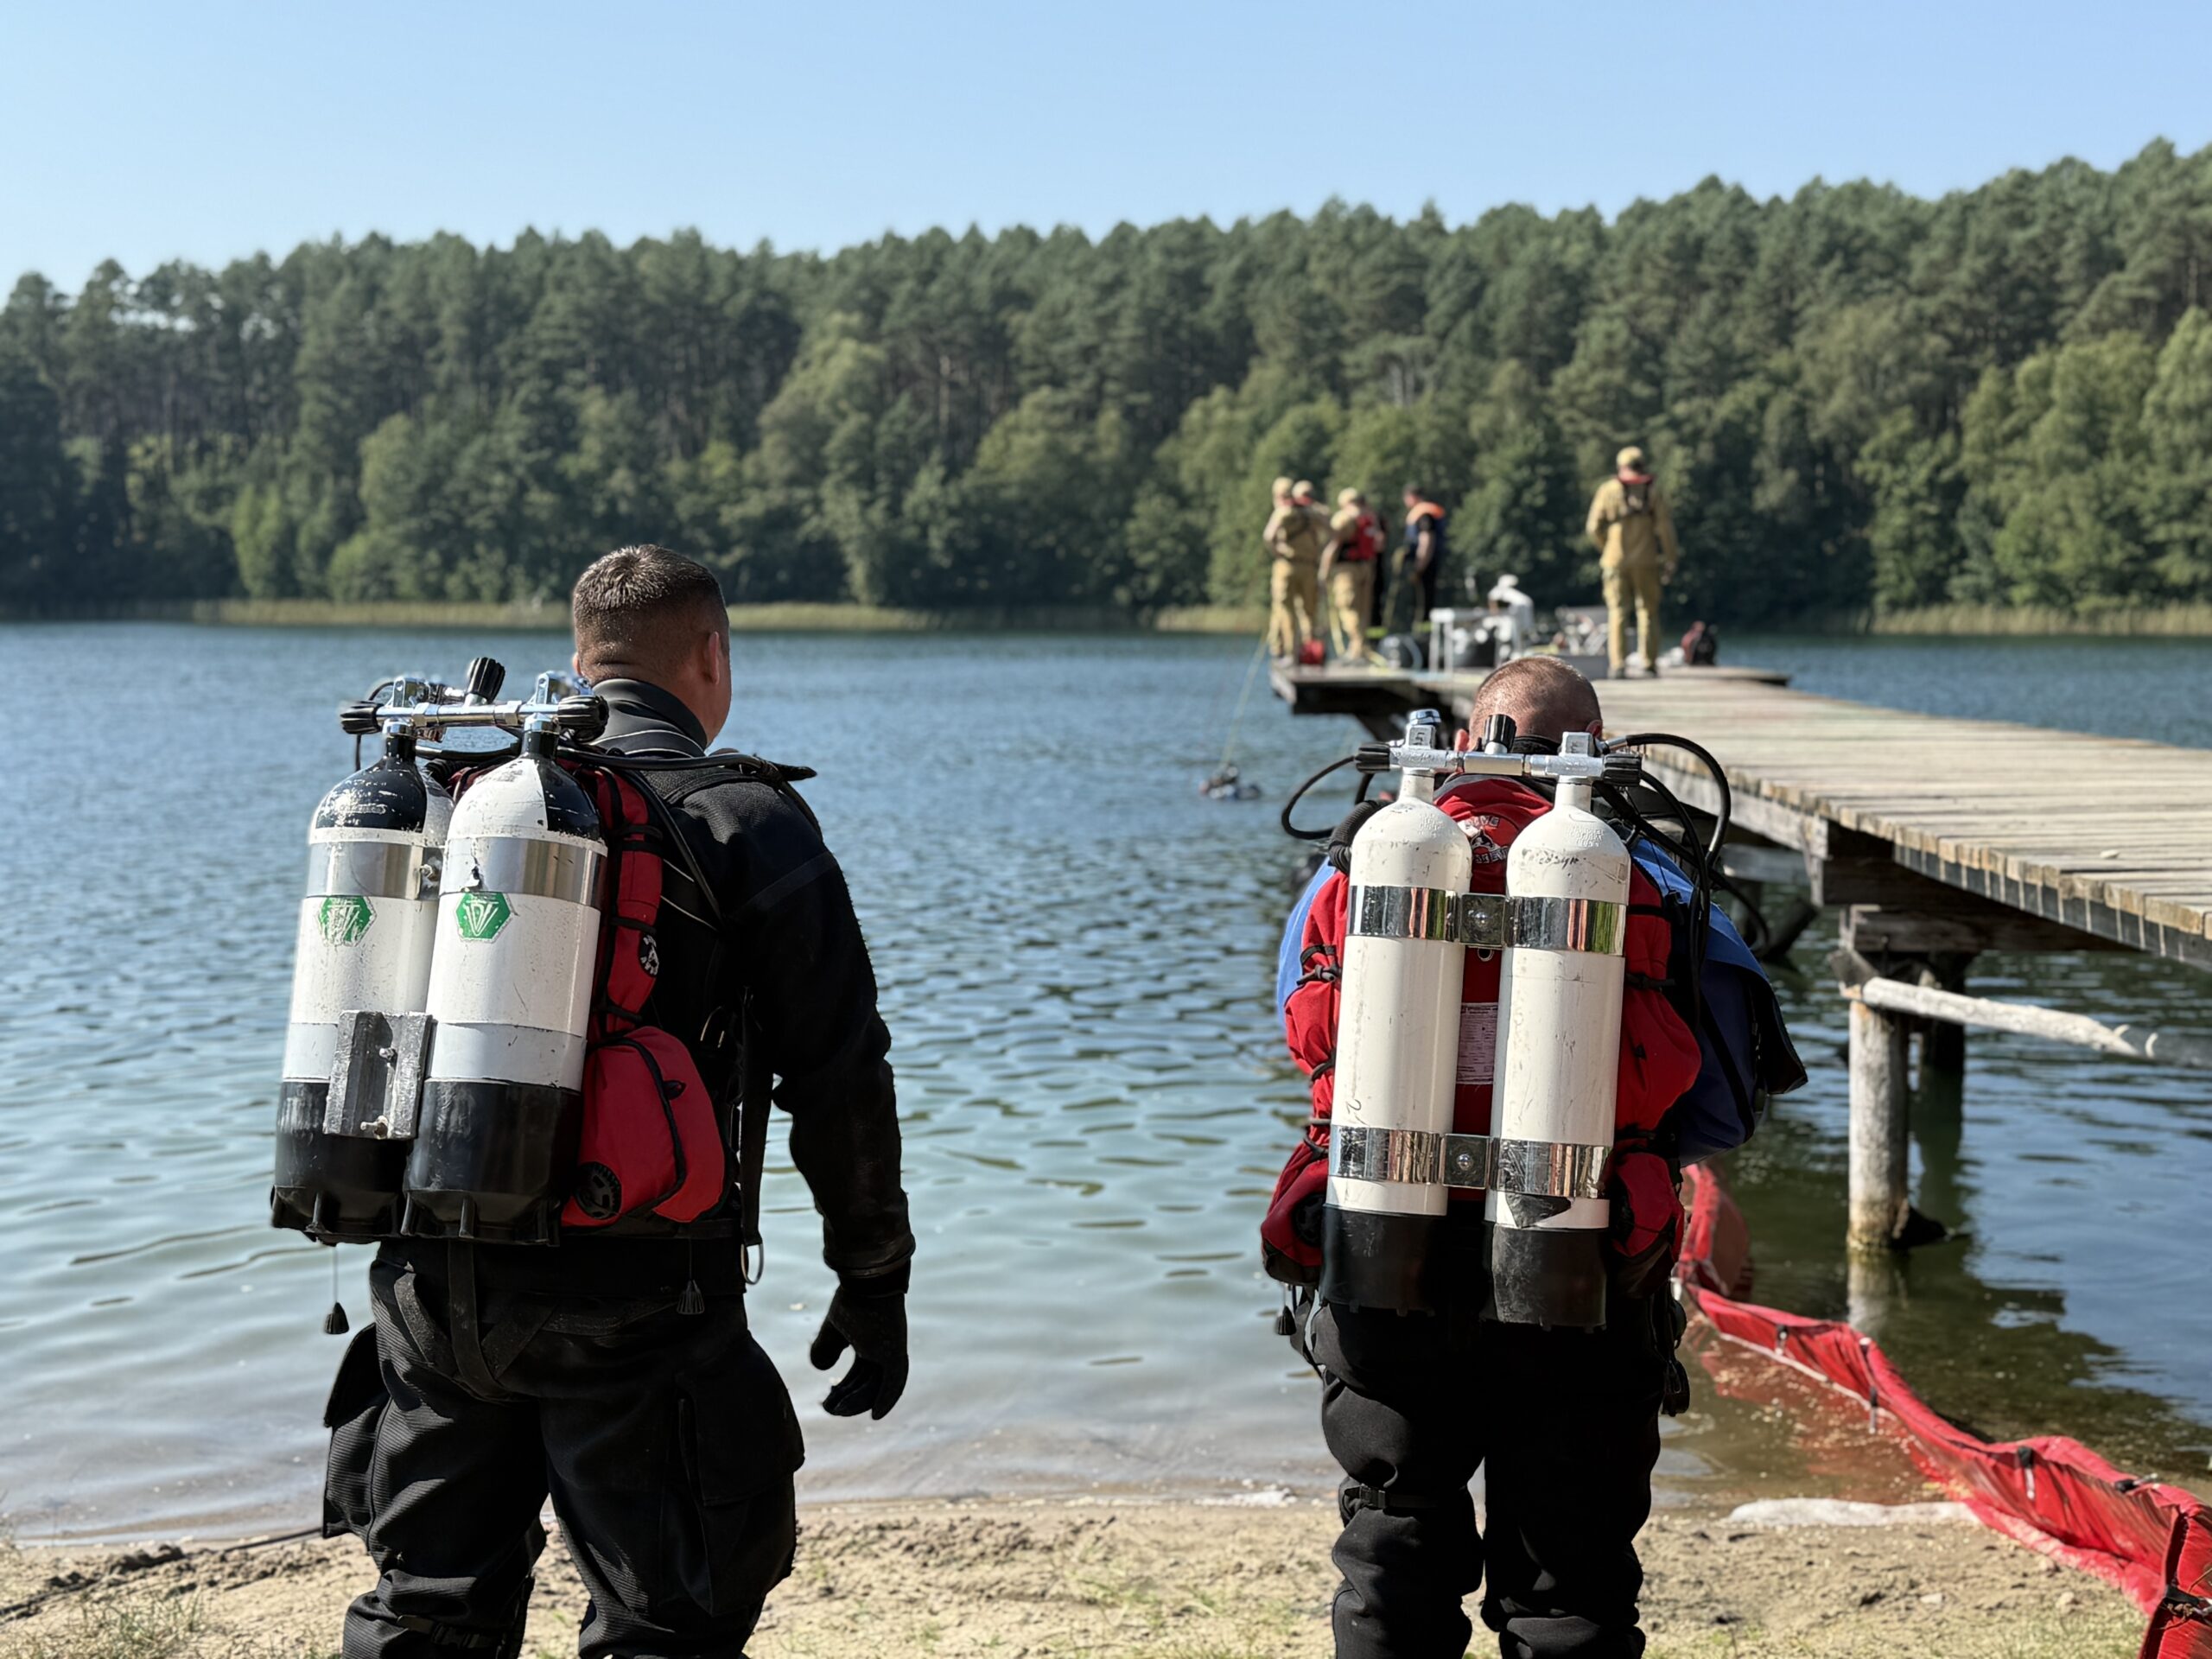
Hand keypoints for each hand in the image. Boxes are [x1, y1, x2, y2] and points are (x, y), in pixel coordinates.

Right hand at [809, 1277, 908, 1419]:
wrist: (865, 1281)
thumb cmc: (852, 1299)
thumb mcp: (834, 1328)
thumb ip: (826, 1347)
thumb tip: (821, 1369)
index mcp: (871, 1344)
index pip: (860, 1375)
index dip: (845, 1390)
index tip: (830, 1400)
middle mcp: (883, 1351)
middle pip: (867, 1383)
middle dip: (848, 1399)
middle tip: (829, 1409)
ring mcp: (891, 1352)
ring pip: (877, 1386)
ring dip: (859, 1402)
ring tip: (838, 1411)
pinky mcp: (895, 1352)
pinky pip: (894, 1382)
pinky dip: (886, 1398)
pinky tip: (876, 1414)